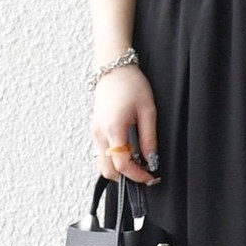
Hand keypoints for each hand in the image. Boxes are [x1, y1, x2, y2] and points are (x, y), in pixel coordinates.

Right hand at [91, 65, 161, 185]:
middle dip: (126, 177)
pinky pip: (101, 154)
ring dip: (118, 169)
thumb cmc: (131, 84)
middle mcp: (100, 133)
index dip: (137, 176)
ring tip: (137, 162)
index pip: (122, 165)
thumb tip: (151, 159)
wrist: (113, 68)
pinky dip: (113, 159)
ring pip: (102, 164)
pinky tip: (128, 152)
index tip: (150, 177)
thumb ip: (149, 138)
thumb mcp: (148, 111)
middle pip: (107, 171)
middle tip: (144, 172)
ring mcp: (95, 132)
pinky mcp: (95, 130)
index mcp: (113, 129)